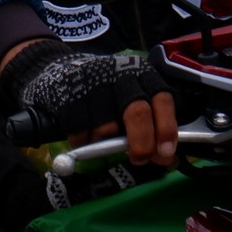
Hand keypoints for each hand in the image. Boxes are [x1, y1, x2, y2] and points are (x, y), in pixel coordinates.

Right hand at [0, 41, 178, 164]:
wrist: (64, 72)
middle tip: (139, 160)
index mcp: (143, 75)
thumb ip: (152, 126)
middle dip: (141, 143)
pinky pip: (80, 132)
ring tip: (103, 142)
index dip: (166, 128)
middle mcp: (121, 76)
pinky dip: (83, 142)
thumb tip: (167, 160)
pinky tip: (84, 138)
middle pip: (137, 113)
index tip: (165, 153)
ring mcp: (94, 85)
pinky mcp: (70, 97)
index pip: (162, 101)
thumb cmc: (109, 93)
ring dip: (105, 144)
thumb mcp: (135, 99)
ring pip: (107, 128)